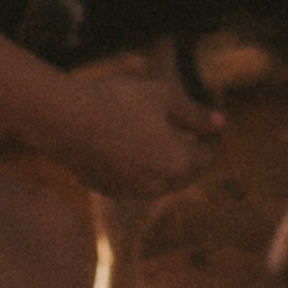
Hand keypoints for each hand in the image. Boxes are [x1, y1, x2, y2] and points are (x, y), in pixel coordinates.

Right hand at [58, 55, 224, 202]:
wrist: (66, 119)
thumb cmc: (119, 101)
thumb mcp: (164, 97)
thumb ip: (195, 114)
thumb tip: (220, 123)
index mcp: (179, 163)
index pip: (208, 158)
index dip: (211, 139)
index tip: (207, 124)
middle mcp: (159, 185)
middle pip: (185, 173)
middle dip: (189, 154)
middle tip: (184, 130)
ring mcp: (132, 191)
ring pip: (159, 180)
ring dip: (162, 162)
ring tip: (154, 135)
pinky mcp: (108, 189)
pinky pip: (133, 181)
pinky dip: (137, 167)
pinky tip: (126, 144)